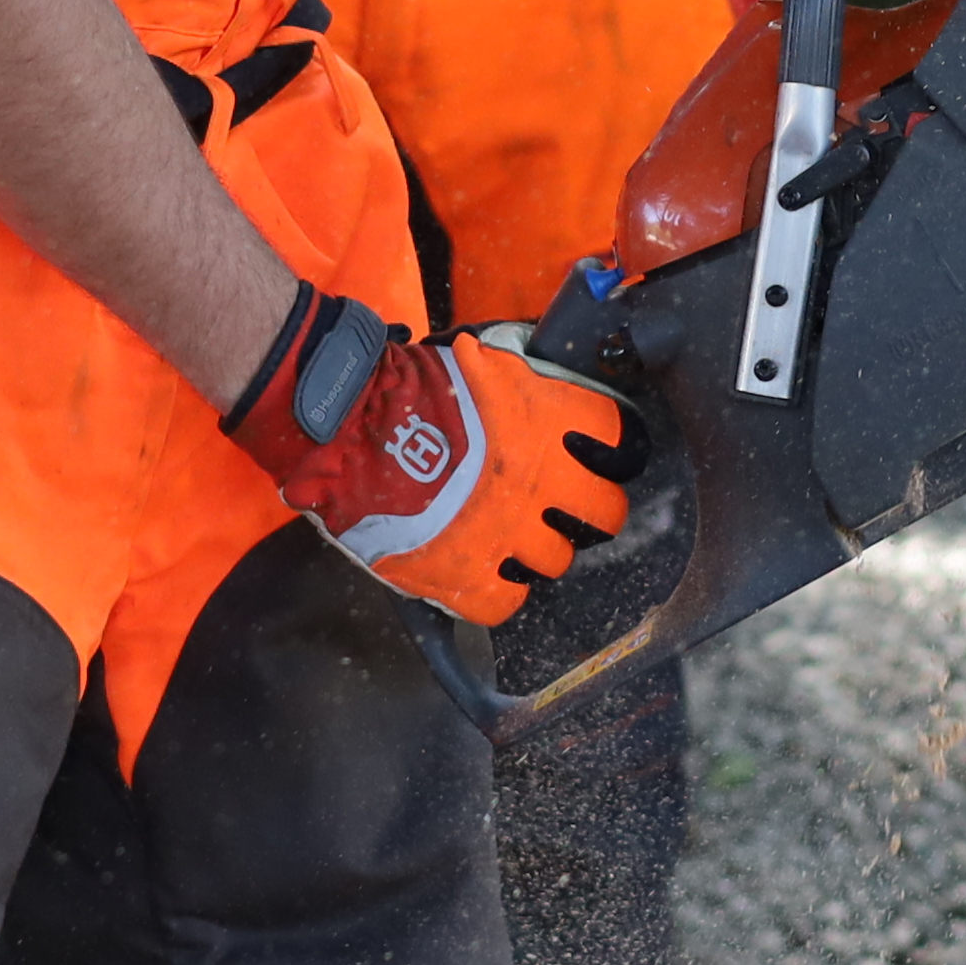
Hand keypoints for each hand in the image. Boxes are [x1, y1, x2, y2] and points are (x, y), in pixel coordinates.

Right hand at [224, 290, 635, 625]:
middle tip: (568, 508)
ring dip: (539, 549)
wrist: (346, 427)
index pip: (619, 440)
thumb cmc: (404, 390)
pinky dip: (498, 593)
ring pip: (557, 560)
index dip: (616, 450)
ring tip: (511, 536)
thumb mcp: (477, 362)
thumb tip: (528, 374)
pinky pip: (506, 602)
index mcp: (548, 423)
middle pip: (606, 513)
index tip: (606, 458)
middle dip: (591, 511)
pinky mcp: (466, 574)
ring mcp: (507, 533)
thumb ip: (516, 377)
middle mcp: (540, 482)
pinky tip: (484, 574)